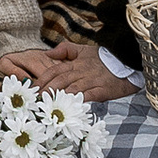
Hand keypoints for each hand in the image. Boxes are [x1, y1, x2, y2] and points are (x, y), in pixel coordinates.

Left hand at [9, 43, 137, 101]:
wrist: (124, 61)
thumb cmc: (101, 58)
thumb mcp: (81, 49)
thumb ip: (64, 49)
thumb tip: (47, 53)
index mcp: (74, 63)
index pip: (53, 71)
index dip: (42, 80)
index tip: (32, 90)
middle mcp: (80, 71)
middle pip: (59, 81)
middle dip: (46, 91)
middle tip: (36, 102)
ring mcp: (91, 81)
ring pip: (72, 89)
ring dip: (59, 98)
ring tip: (48, 107)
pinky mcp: (102, 90)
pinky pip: (89, 96)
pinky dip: (79, 101)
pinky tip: (71, 108)